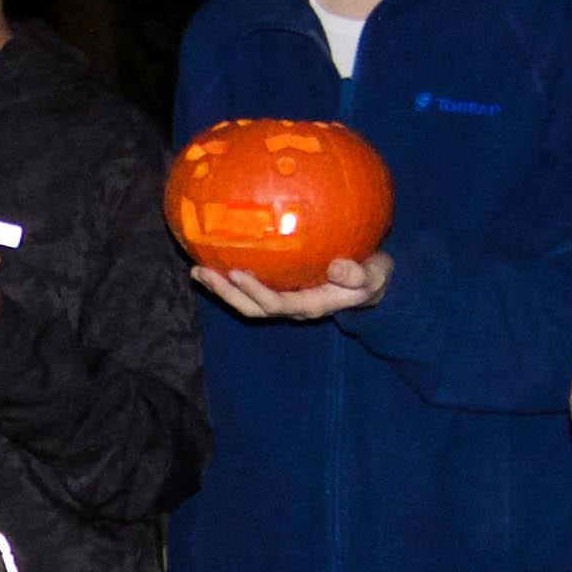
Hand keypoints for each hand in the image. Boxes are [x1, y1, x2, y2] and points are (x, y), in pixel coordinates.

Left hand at [192, 252, 389, 322]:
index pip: (277, 304)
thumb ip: (358, 274)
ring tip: (198, 271)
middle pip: (253, 308)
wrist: (373, 285)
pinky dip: (232, 280)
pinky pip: (253, 290)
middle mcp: (294, 307)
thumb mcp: (373, 275)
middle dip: (227, 293)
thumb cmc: (372, 277)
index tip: (236, 272)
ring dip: (222, 289)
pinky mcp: (283, 290)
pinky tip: (216, 262)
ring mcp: (287, 301)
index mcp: (312, 305)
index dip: (255, 291)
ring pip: (248, 303)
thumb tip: (338, 269)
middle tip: (202, 273)